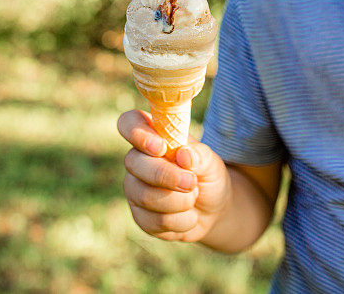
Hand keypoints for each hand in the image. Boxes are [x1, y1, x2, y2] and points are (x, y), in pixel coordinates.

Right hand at [117, 110, 230, 241]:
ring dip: (178, 200)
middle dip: (166, 175)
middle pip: (133, 163)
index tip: (161, 148)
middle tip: (192, 182)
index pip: (129, 123)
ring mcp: (135, 189)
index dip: (138, 133)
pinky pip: (153, 221)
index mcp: (152, 137)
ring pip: (144, 195)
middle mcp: (137, 161)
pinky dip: (180, 221)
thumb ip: (198, 155)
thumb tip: (183, 154)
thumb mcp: (210, 161)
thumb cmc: (207, 175)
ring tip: (194, 196)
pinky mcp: (140, 216)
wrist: (214, 208)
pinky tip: (189, 215)